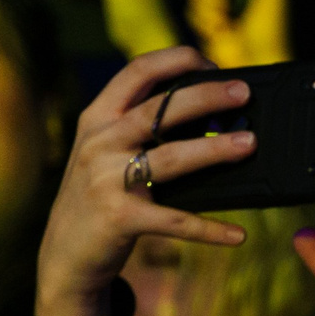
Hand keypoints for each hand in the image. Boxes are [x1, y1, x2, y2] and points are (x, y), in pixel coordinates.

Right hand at [32, 47, 252, 315]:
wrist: (64, 255)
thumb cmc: (101, 194)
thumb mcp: (108, 152)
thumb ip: (144, 129)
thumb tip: (215, 115)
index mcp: (98, 117)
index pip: (137, 71)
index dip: (177, 60)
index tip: (213, 64)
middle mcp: (99, 143)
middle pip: (159, 109)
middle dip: (206, 96)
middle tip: (244, 93)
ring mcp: (105, 180)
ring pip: (169, 157)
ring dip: (214, 150)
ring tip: (250, 144)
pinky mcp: (118, 218)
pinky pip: (173, 220)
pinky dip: (208, 228)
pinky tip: (238, 234)